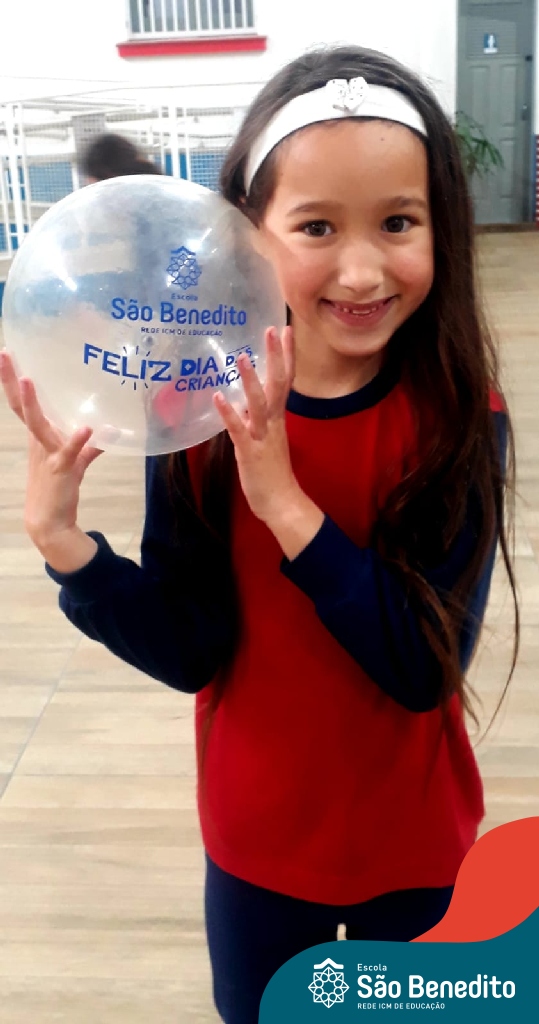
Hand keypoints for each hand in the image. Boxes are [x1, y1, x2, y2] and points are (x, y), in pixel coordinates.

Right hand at [0, 350, 102, 568]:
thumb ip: (87, 446)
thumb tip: (106, 433)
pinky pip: (70, 453)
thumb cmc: (57, 490)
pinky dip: (79, 440)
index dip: (15, 380)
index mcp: (38, 437)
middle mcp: (38, 442)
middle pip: (21, 407)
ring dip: (34, 404)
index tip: (9, 354)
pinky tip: (87, 428)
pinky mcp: (62, 470)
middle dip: (12, 380)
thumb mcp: (73, 463)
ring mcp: (47, 455)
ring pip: (38, 425)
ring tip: (29, 379)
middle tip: (5, 354)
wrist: (50, 523)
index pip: (23, 403)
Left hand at [213, 327, 323, 558]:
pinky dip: (229, 412)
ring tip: (242, 356)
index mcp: (278, 420)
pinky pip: (238, 429)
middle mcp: (273, 424)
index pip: (286, 381)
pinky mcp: (249, 452)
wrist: (282, 504)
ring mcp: (262, 437)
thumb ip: (260, 419)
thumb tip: (247, 400)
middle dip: (276, 356)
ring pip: (259, 403)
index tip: (286, 330)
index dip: (286, 355)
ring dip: (250, 379)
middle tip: (273, 330)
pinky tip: (219, 396)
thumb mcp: (268, 440)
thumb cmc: (273, 474)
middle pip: (278, 384)